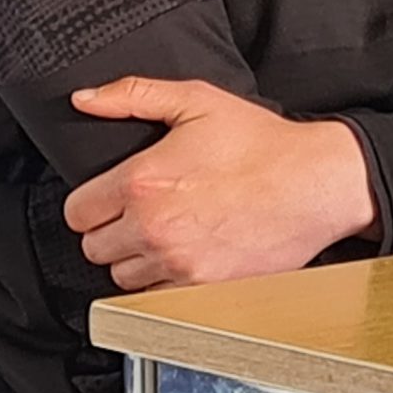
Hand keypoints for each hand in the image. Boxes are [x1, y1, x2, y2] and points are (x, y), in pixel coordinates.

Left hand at [64, 78, 377, 290]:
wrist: (316, 183)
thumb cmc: (263, 143)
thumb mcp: (198, 100)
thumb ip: (133, 94)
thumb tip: (85, 99)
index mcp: (142, 181)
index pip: (76, 211)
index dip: (93, 200)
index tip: (113, 194)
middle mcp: (152, 227)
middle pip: (93, 248)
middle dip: (112, 228)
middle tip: (142, 210)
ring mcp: (176, 262)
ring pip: (121, 276)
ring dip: (135, 257)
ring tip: (166, 231)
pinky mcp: (200, 287)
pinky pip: (154, 297)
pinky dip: (162, 280)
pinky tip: (185, 252)